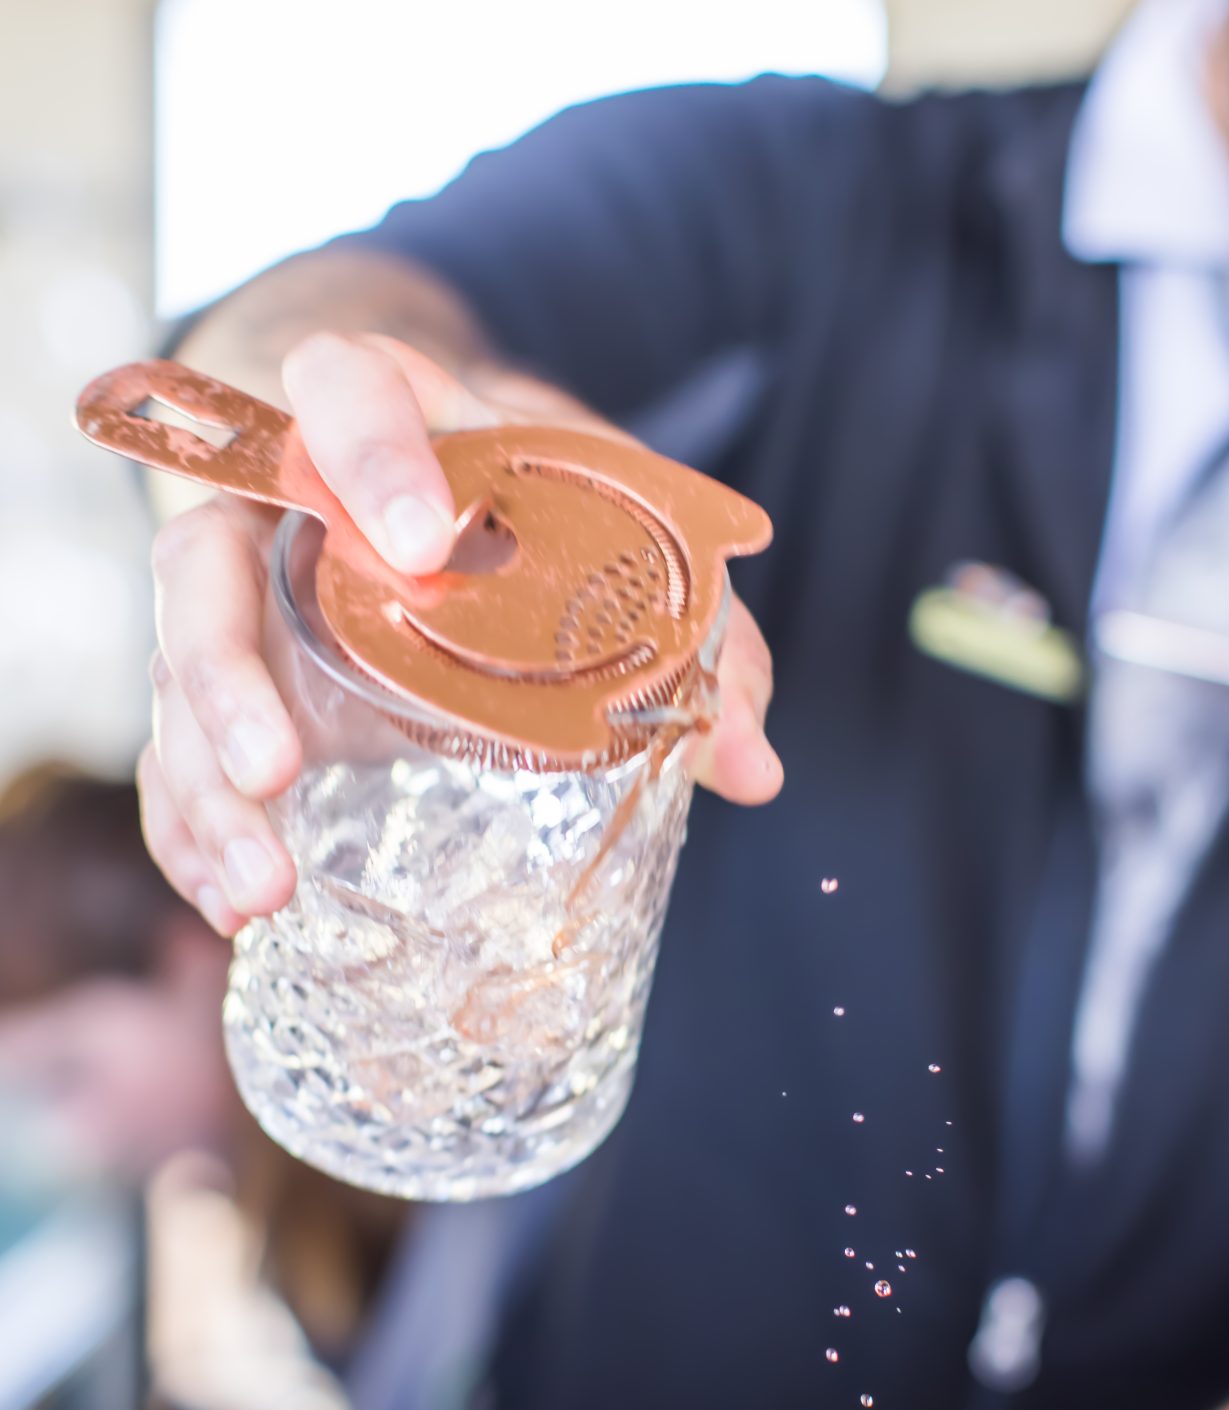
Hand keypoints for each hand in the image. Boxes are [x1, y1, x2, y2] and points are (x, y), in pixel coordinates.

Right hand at [140, 331, 782, 935]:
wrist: (442, 492)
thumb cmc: (536, 505)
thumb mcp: (623, 535)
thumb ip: (698, 636)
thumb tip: (750, 764)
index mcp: (389, 418)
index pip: (340, 385)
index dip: (367, 451)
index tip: (418, 542)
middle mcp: (280, 502)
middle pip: (201, 559)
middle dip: (224, 671)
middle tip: (276, 770)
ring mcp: (243, 594)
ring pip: (176, 671)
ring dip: (201, 786)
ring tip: (260, 888)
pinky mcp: (235, 679)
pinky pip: (180, 748)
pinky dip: (191, 830)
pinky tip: (236, 904)